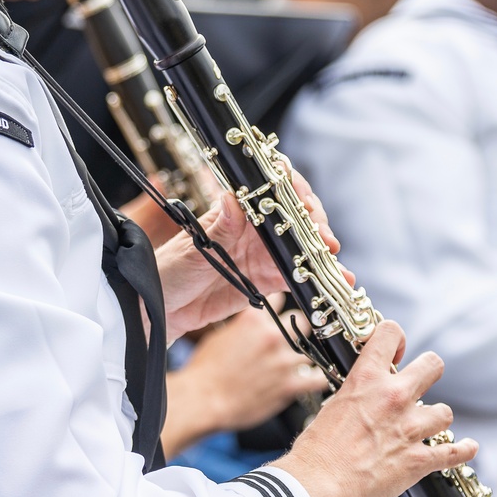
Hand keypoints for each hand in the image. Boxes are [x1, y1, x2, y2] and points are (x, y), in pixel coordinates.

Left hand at [156, 176, 341, 339]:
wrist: (160, 307)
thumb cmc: (169, 268)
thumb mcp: (193, 247)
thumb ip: (219, 228)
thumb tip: (233, 198)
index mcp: (235, 210)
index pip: (269, 189)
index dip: (291, 190)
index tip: (302, 201)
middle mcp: (253, 228)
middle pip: (294, 216)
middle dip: (314, 223)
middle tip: (323, 238)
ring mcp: (262, 253)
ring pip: (301, 246)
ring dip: (322, 252)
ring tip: (336, 264)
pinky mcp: (266, 280)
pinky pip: (297, 276)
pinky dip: (317, 279)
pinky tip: (336, 281)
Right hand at [163, 300, 327, 457]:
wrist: (204, 399)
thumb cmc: (206, 371)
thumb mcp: (220, 336)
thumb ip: (243, 327)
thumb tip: (251, 326)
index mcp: (254, 320)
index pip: (277, 300)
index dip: (281, 304)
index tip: (284, 307)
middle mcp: (272, 336)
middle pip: (301, 322)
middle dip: (300, 327)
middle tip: (298, 334)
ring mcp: (283, 361)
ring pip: (310, 350)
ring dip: (306, 355)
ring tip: (305, 358)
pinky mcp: (289, 385)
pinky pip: (318, 379)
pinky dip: (321, 377)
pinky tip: (321, 377)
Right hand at [271, 320, 477, 496]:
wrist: (321, 483)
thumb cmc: (318, 449)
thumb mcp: (333, 405)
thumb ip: (355, 394)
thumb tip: (362, 396)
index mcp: (366, 378)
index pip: (390, 333)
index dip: (396, 338)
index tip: (396, 352)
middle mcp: (393, 397)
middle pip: (432, 365)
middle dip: (428, 371)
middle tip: (420, 381)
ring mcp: (409, 428)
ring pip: (445, 411)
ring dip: (436, 417)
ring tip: (428, 424)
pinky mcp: (419, 460)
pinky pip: (454, 452)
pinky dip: (464, 450)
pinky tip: (469, 447)